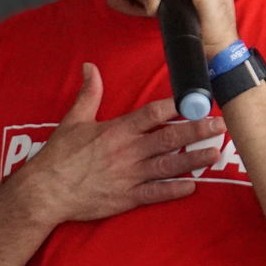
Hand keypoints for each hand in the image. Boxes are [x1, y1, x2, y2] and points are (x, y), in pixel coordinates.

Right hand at [20, 63, 226, 224]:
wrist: (45, 191)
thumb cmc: (58, 157)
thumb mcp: (74, 120)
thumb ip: (89, 94)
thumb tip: (90, 67)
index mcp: (117, 130)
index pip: (152, 114)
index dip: (176, 106)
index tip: (196, 101)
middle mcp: (127, 151)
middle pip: (168, 138)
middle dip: (196, 130)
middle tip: (219, 125)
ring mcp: (129, 175)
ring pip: (168, 165)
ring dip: (193, 159)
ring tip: (215, 152)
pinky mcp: (127, 198)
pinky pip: (155, 193)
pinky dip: (174, 190)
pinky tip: (192, 185)